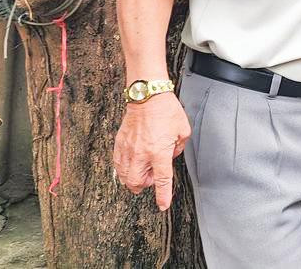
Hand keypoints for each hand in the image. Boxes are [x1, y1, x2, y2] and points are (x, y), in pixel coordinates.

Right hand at [112, 92, 189, 210]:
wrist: (147, 96)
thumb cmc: (167, 111)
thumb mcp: (183, 131)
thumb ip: (178, 147)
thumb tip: (171, 155)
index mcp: (160, 152)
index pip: (162, 180)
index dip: (162, 195)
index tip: (162, 205)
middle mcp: (142, 154)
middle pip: (136, 183)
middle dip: (143, 186)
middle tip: (151, 178)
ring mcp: (128, 149)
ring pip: (124, 176)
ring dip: (132, 179)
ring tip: (142, 170)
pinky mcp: (119, 143)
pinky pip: (117, 164)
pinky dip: (123, 169)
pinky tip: (130, 163)